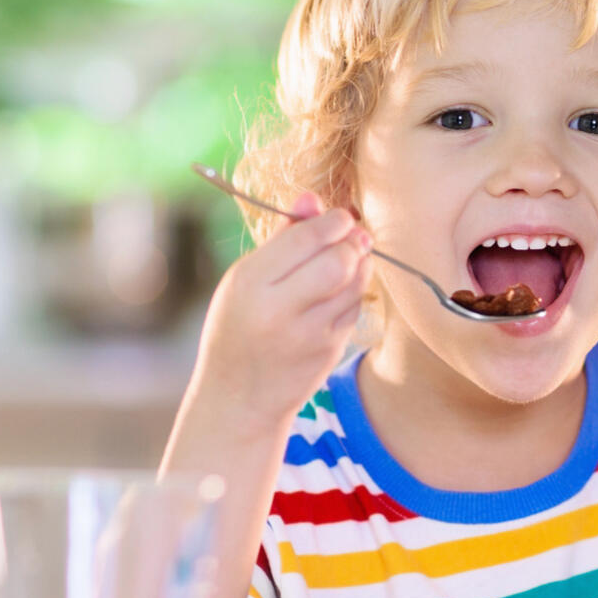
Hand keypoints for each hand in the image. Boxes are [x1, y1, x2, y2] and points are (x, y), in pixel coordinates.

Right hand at [192, 192, 371, 434]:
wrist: (239, 398)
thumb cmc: (238, 329)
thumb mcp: (243, 281)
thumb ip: (281, 240)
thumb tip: (311, 198)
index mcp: (251, 284)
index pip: (305, 239)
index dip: (332, 221)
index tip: (340, 216)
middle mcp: (280, 310)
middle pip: (337, 261)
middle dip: (352, 242)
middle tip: (353, 234)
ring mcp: (309, 333)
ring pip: (354, 283)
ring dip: (360, 263)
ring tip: (351, 256)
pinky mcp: (330, 350)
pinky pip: (354, 307)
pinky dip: (355, 291)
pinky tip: (342, 289)